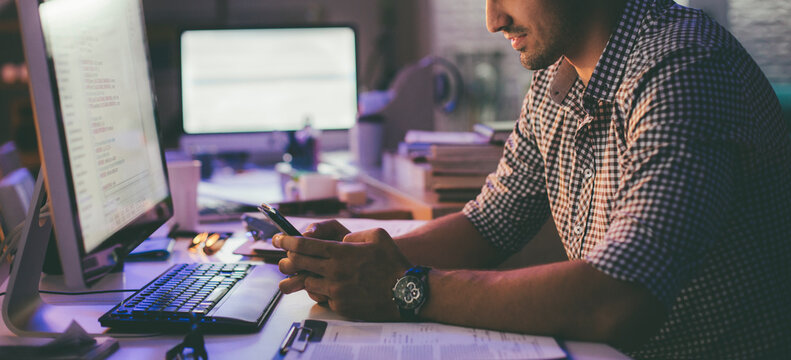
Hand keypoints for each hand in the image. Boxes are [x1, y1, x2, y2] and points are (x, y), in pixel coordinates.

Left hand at [273, 226, 411, 320]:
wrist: (405, 292)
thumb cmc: (393, 263)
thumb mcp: (377, 236)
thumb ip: (353, 235)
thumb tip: (341, 241)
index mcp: (340, 252)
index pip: (303, 245)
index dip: (287, 241)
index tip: (279, 240)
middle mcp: (334, 271)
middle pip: (298, 264)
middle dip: (287, 260)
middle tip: (283, 258)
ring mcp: (335, 290)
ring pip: (307, 282)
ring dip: (304, 277)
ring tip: (306, 274)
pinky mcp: (340, 305)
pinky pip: (323, 297)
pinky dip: (322, 291)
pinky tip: (330, 287)